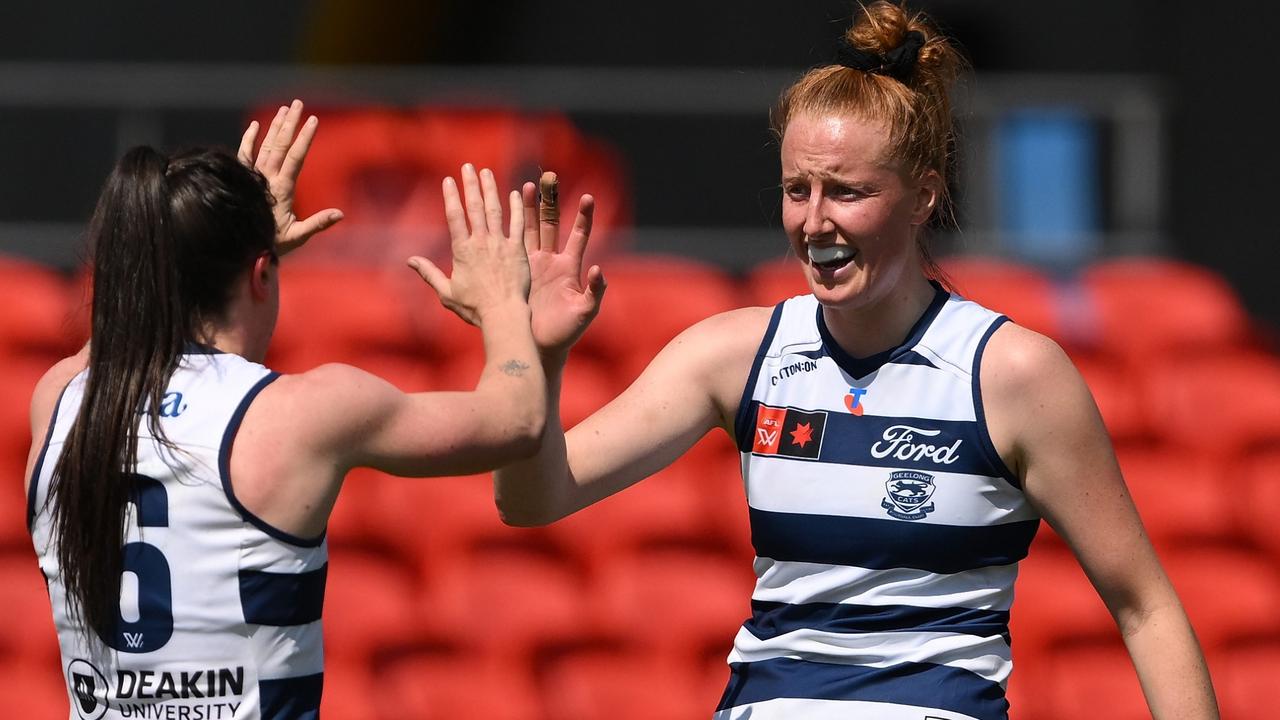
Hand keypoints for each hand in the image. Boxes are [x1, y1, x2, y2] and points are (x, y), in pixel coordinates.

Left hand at [238, 99, 344, 256]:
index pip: (296, 157)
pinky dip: (249, 140)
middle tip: (298, 103)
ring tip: (285, 109)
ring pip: (266, 146)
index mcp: (282, 188)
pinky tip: (255, 126)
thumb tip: (340, 214)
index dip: (305, 138)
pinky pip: (245, 155)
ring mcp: (254, 177)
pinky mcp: (244, 179)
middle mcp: (267, 178)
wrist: (242, 248)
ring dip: (275, 126)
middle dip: (290, 123)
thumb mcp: (298, 236)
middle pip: (280, 145)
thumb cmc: (272, 243)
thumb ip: (318, 224)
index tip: (313, 120)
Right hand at [408, 164, 528, 325]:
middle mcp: (481, 242)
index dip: (451, 196)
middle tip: (468, 166)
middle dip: (470, 184)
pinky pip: (517, 224)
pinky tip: (515, 192)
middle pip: (474, 207)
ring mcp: (500, 244)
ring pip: (494, 210)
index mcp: (462, 251)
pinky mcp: (517, 250)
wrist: (503, 315)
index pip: (455, 217)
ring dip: (490, 189)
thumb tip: (410, 261)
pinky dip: (516, 207)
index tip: (449, 180)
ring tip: (486, 172)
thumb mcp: (447, 292)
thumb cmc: (474, 308)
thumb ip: (429, 273)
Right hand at [521, 178, 605, 361]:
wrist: (540, 345)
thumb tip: (599, 271)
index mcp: (569, 268)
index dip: (583, 217)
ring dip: (527, 210)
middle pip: (551, 224)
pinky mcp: (518, 273)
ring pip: (529, 230)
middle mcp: (552, 261)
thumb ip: (594, 292)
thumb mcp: (585, 312)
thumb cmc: (566, 332)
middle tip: (548, 178)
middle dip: (550, 202)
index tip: (588, 196)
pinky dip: (510, 231)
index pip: (579, 236)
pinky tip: (503, 213)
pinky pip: (513, 247)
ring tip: (524, 187)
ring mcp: (533, 265)